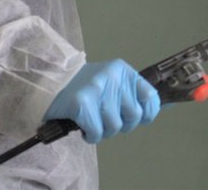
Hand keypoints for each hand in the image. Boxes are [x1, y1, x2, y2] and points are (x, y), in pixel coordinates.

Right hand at [43, 59, 160, 143]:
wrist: (51, 84)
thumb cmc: (85, 87)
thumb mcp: (112, 82)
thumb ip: (131, 94)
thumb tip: (156, 110)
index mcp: (124, 71)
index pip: (150, 96)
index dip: (147, 113)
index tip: (139, 118)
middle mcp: (114, 77)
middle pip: (134, 116)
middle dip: (122, 124)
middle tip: (107, 119)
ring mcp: (98, 89)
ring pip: (115, 127)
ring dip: (104, 131)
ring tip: (93, 121)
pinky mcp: (82, 103)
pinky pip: (97, 132)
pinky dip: (91, 136)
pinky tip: (84, 127)